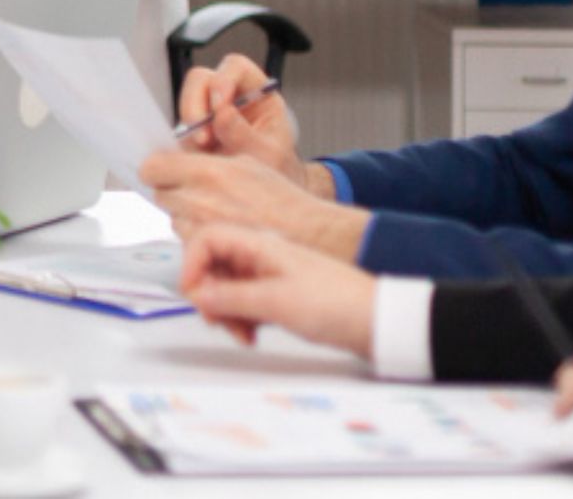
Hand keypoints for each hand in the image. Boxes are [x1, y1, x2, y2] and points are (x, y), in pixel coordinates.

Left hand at [142, 149, 371, 259]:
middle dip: (172, 190)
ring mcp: (201, 230)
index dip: (157, 168)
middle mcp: (199, 202)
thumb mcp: (248, 160)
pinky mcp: (208, 253)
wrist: (308, 234)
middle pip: (160, 193)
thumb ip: (209, 159)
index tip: (163, 169)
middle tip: (193, 190)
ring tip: (213, 212)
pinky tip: (219, 230)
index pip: (153, 167)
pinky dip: (197, 235)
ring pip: (172, 218)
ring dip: (184, 214)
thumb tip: (180, 155)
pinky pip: (186, 240)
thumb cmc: (283, 199)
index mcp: (208, 172)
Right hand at [177, 54, 313, 186]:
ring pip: (186, 101)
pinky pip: (180, 126)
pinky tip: (197, 155)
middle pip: (201, 79)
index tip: (219, 106)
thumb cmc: (276, 167)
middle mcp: (229, 96)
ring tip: (204, 149)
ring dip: (189, 124)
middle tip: (202, 136)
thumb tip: (222, 115)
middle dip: (196, 104)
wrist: (266, 194)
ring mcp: (208, 111)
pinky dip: (184, 138)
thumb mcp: (270, 154)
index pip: (236, 67)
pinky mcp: (194, 130)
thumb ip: (246, 135)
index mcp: (257, 91)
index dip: (223, 80)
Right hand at [178, 225, 376, 355]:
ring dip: (225, 311)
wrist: (380, 321)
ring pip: (226, 287)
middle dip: (209, 294)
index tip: (192, 294)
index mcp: (260, 243)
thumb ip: (231, 297)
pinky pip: (244, 302)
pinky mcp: (279, 295)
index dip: (191, 264)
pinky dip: (241, 318)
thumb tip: (196, 294)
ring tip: (242, 333)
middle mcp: (261, 255)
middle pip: (213, 265)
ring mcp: (270, 275)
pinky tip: (252, 334)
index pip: (208, 239)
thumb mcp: (276, 302)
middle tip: (218, 320)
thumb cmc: (338, 303)